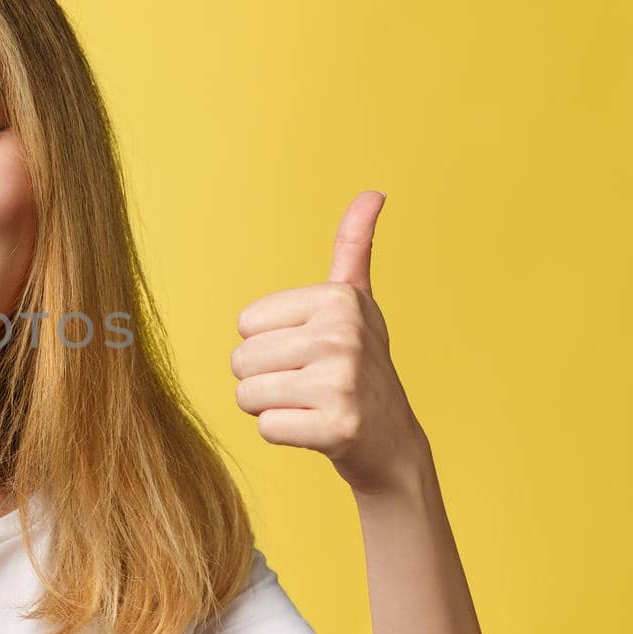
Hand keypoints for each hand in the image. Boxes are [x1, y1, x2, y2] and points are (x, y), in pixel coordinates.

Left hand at [230, 190, 427, 496]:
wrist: (391, 441)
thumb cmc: (360, 366)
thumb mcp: (357, 302)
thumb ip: (353, 248)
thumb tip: (373, 192)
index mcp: (338, 298)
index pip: (244, 324)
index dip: (268, 344)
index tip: (310, 352)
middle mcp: (343, 334)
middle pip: (240, 360)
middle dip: (264, 379)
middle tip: (308, 384)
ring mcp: (343, 381)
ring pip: (247, 395)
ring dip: (270, 407)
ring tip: (310, 404)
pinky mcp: (338, 426)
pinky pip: (266, 428)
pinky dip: (284, 434)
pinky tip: (317, 429)